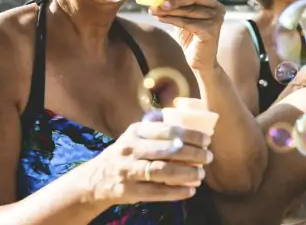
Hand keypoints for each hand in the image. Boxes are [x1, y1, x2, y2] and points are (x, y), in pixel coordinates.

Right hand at [89, 121, 213, 205]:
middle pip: (168, 150)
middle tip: (208, 157)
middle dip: (193, 154)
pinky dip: (176, 192)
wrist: (97, 178)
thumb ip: (156, 125)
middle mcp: (130, 149)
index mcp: (135, 131)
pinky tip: (190, 191)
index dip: (190, 135)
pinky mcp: (128, 190)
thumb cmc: (125, 153)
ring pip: (163, 171)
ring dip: (186, 173)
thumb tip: (185, 113)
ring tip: (201, 174)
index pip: (167, 130)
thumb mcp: (134, 135)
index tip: (207, 139)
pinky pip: (156, 192)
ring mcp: (128, 170)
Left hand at [150, 0, 225, 70]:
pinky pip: (188, 22)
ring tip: (154, 10)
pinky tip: (161, 19)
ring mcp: (216, 19)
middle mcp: (217, 7)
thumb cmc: (190, 38)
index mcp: (210, 1)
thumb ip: (177, 6)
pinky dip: (172, 20)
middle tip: (158, 1)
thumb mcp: (183, 18)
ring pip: (189, 10)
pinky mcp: (211, 30)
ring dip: (169, 11)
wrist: (200, 61)